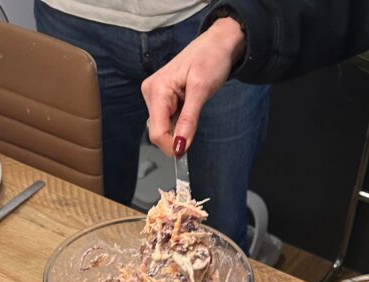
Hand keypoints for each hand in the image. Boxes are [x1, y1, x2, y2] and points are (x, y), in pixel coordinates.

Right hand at [142, 16, 245, 156]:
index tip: (186, 150)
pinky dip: (179, 121)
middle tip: (194, 119)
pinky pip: (167, 120)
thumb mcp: (201, 90)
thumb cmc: (211, 59)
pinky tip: (188, 106)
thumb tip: (179, 146)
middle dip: (176, 134)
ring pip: (163, 128)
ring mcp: (155, 95)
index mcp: (157, 89)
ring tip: (192, 106)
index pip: (157, 132)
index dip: (171, 145)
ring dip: (178, 127)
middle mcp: (151, 92)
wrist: (217, 44)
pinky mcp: (161, 98)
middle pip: (158, 131)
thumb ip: (188, 120)